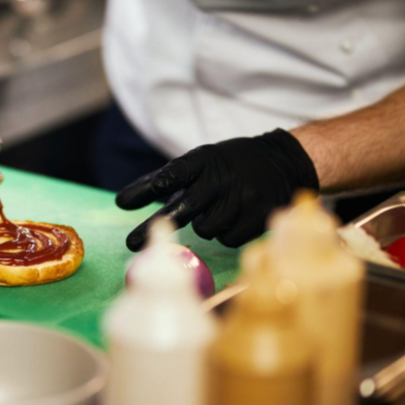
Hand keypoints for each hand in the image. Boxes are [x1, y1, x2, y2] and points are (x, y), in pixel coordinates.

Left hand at [116, 129, 318, 249]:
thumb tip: (121, 201)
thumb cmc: (230, 166)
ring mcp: (241, 198)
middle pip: (183, 210)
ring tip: (218, 210)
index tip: (125, 201)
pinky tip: (235, 218)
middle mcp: (221, 179)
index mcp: (204, 161)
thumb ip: (164, 180)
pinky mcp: (258, 217)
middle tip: (130, 244)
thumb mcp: (201, 163)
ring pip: (206, 230)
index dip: (151, 187)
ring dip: (206, 225)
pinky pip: (228, 239)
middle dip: (153, 228)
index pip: (173, 173)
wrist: (283, 163)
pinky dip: (227, 233)